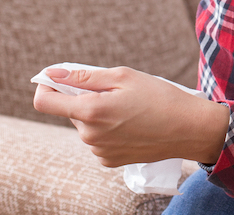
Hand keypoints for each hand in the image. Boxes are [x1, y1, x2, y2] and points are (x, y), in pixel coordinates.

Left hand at [32, 66, 229, 166]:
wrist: (188, 129)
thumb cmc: (159, 97)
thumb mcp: (124, 76)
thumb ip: (84, 76)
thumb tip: (53, 74)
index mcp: (90, 111)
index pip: (45, 102)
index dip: (46, 86)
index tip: (57, 78)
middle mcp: (89, 135)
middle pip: (71, 110)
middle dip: (85, 97)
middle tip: (116, 91)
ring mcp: (99, 150)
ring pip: (86, 125)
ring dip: (99, 114)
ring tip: (129, 109)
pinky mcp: (109, 160)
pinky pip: (98, 139)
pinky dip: (108, 129)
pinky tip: (132, 125)